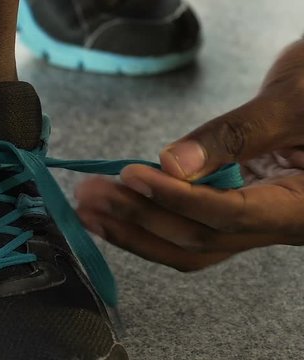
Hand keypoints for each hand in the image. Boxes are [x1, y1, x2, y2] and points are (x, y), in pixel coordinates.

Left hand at [76, 39, 303, 271]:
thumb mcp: (290, 104)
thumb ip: (234, 135)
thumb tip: (170, 163)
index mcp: (302, 206)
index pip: (228, 214)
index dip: (174, 199)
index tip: (130, 176)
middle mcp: (279, 224)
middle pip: (200, 238)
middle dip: (140, 218)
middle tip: (92, 195)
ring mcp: (255, 221)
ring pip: (191, 245)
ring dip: (135, 229)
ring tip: (89, 210)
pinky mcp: (235, 210)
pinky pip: (190, 228)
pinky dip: (151, 220)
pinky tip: (117, 210)